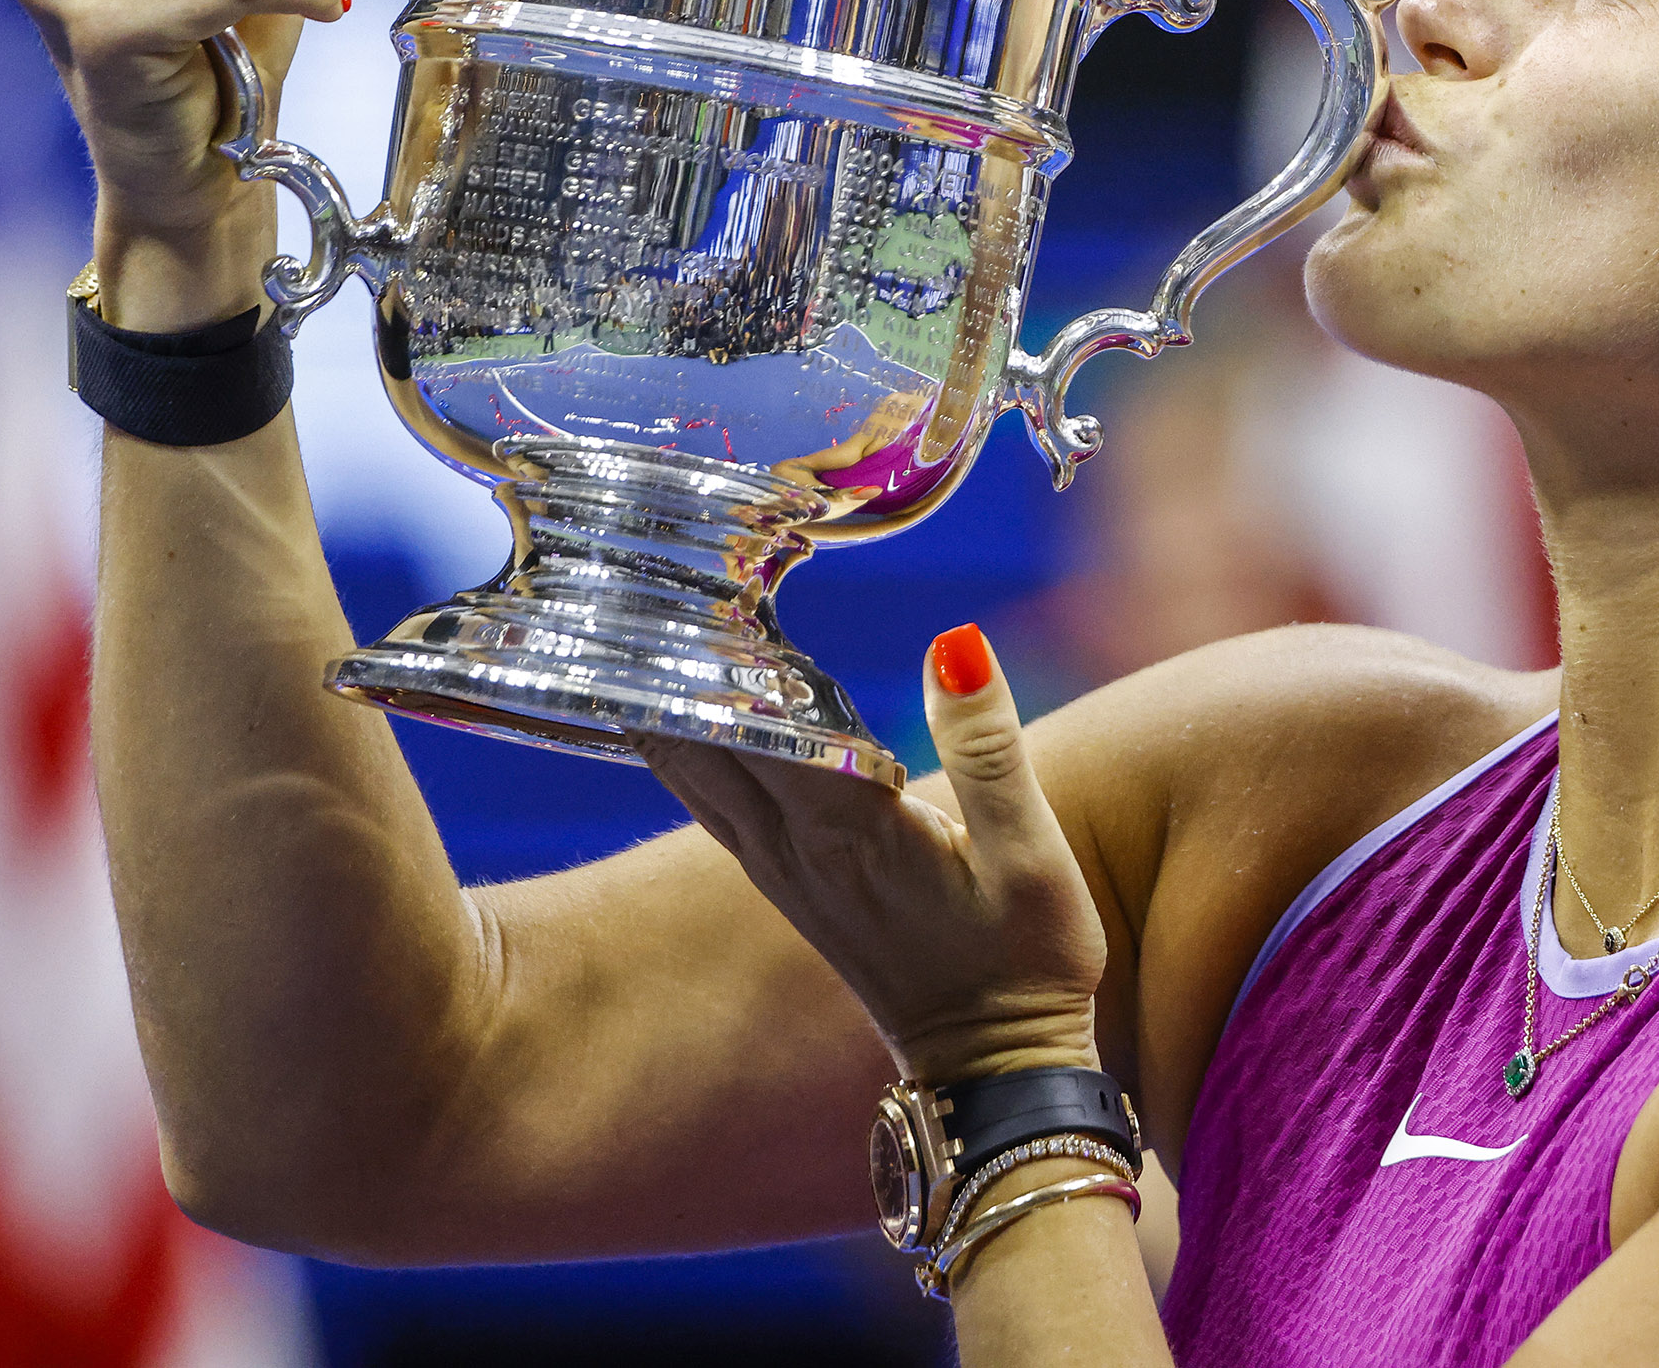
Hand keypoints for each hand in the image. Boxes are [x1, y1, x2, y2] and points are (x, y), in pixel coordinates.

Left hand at [641, 627, 1108, 1083]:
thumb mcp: (1032, 855)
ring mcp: (784, 874)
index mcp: (851, 828)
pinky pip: (713, 804)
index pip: (762, 720)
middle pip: (704, 741)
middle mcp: (797, 849)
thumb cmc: (1026, 962)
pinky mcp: (790, 890)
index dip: (719, 652)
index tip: (680, 584)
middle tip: (632, 585)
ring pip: (695, 774)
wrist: (995, 1074)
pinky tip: (664, 717)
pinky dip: (682, 751)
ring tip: (626, 633)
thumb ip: (992, 748)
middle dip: (668, 666)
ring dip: (661, 705)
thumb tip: (956, 644)